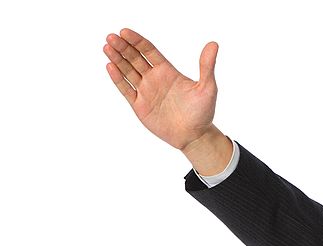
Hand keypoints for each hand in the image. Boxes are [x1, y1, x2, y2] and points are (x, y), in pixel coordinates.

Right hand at [103, 28, 218, 151]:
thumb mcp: (207, 88)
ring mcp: (146, 92)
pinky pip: (126, 90)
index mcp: (168, 71)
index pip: (149, 51)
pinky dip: (118, 79)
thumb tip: (214, 44)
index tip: (125, 31)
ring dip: (117, 59)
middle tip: (112, 36)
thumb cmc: (203, 112)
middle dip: (123, 47)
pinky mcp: (140, 106)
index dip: (137, 41)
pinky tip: (110, 66)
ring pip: (128, 71)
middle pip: (135, 58)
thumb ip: (207, 66)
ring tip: (107, 47)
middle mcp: (154, 79)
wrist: (195, 136)